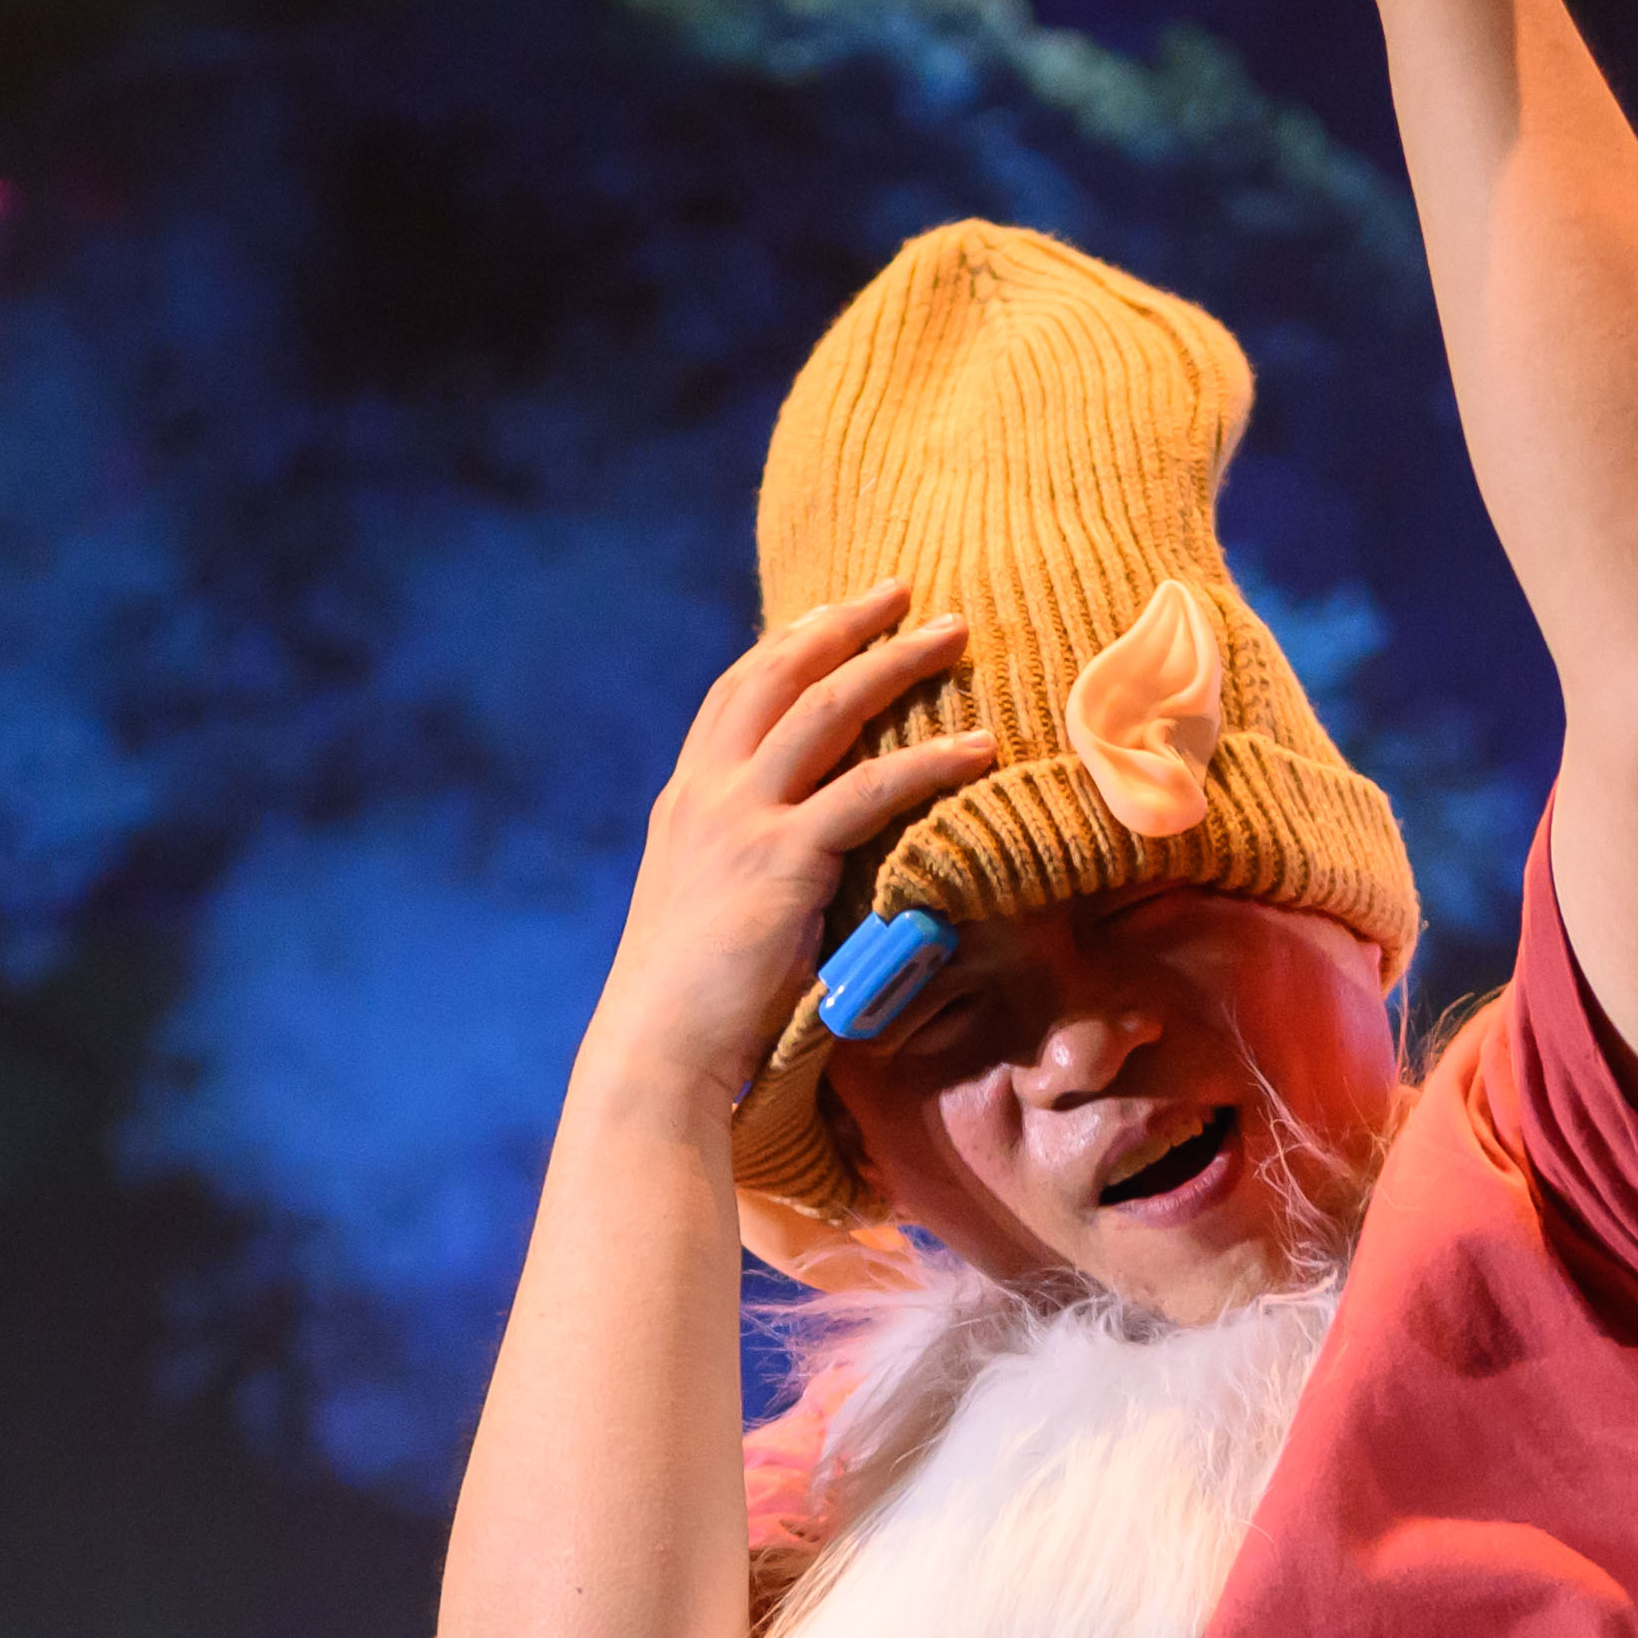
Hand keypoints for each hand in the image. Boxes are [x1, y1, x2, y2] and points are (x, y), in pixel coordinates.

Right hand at [582, 583, 993, 1140]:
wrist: (657, 1046)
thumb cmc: (690, 1004)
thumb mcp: (707, 909)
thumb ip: (745, 868)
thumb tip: (802, 867)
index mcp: (686, 801)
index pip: (735, 693)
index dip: (788, 644)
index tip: (834, 614)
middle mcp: (707, 792)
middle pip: (780, 674)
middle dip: (845, 623)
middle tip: (904, 590)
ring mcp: (742, 819)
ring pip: (827, 710)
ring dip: (896, 661)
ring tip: (955, 632)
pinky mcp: (783, 859)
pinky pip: (872, 790)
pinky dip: (931, 761)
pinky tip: (980, 747)